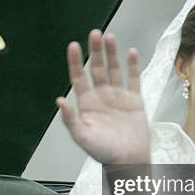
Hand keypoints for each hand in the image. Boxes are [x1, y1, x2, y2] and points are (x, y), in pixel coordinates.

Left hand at [57, 30, 150, 164]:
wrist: (128, 160)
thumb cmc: (103, 152)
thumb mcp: (82, 136)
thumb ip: (70, 118)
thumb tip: (59, 101)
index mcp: (87, 103)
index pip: (79, 77)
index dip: (76, 62)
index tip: (74, 46)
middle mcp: (102, 96)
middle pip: (98, 68)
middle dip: (96, 51)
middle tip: (95, 33)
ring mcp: (119, 96)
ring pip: (115, 69)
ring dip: (113, 54)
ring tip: (110, 38)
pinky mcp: (134, 100)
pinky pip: (134, 78)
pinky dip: (134, 66)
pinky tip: (132, 53)